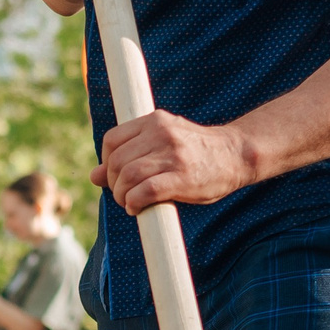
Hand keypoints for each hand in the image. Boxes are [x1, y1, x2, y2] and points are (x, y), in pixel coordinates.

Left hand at [93, 109, 253, 212]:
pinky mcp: (181, 177)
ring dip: (121, 195)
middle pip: (117, 161)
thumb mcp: (162, 145)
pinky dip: (134, 203)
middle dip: (114, 183)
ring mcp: (172, 155)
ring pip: (127, 176)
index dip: (107, 162)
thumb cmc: (196, 153)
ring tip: (129, 202)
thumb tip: (93, 176)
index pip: (112, 140)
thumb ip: (130, 155)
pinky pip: (144, 191)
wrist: (236, 155)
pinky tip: (137, 208)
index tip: (116, 176)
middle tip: (123, 195)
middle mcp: (161, 134)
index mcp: (155, 121)